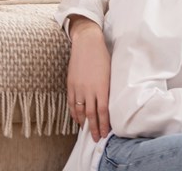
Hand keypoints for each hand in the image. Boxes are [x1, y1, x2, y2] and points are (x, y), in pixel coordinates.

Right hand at [66, 16, 110, 141]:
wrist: (87, 43)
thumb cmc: (103, 56)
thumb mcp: (110, 73)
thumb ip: (108, 89)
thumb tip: (110, 103)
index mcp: (101, 87)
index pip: (103, 111)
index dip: (104, 124)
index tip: (106, 133)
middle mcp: (89, 90)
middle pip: (91, 115)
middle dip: (94, 128)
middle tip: (97, 139)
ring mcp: (78, 88)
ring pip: (80, 111)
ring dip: (83, 123)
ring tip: (87, 132)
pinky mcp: (71, 85)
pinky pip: (72, 103)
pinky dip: (74, 113)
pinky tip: (77, 120)